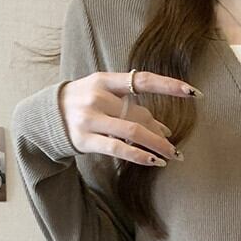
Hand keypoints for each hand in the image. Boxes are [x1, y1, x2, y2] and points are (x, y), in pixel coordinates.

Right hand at [58, 71, 200, 165]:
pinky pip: (118, 148)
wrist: (47, 117)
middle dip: (159, 132)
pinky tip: (154, 161)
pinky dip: (139, 155)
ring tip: (171, 156)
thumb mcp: (105, 98)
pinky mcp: (86, 139)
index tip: (193, 92)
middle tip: (174, 148)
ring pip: (133, 131)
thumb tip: (166, 130)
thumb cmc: (85, 105)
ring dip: (156, 145)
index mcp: (105, 80)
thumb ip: (133, 109)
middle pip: (139, 113)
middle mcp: (98, 97)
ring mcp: (90, 118)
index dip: (169, 85)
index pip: (143, 80)